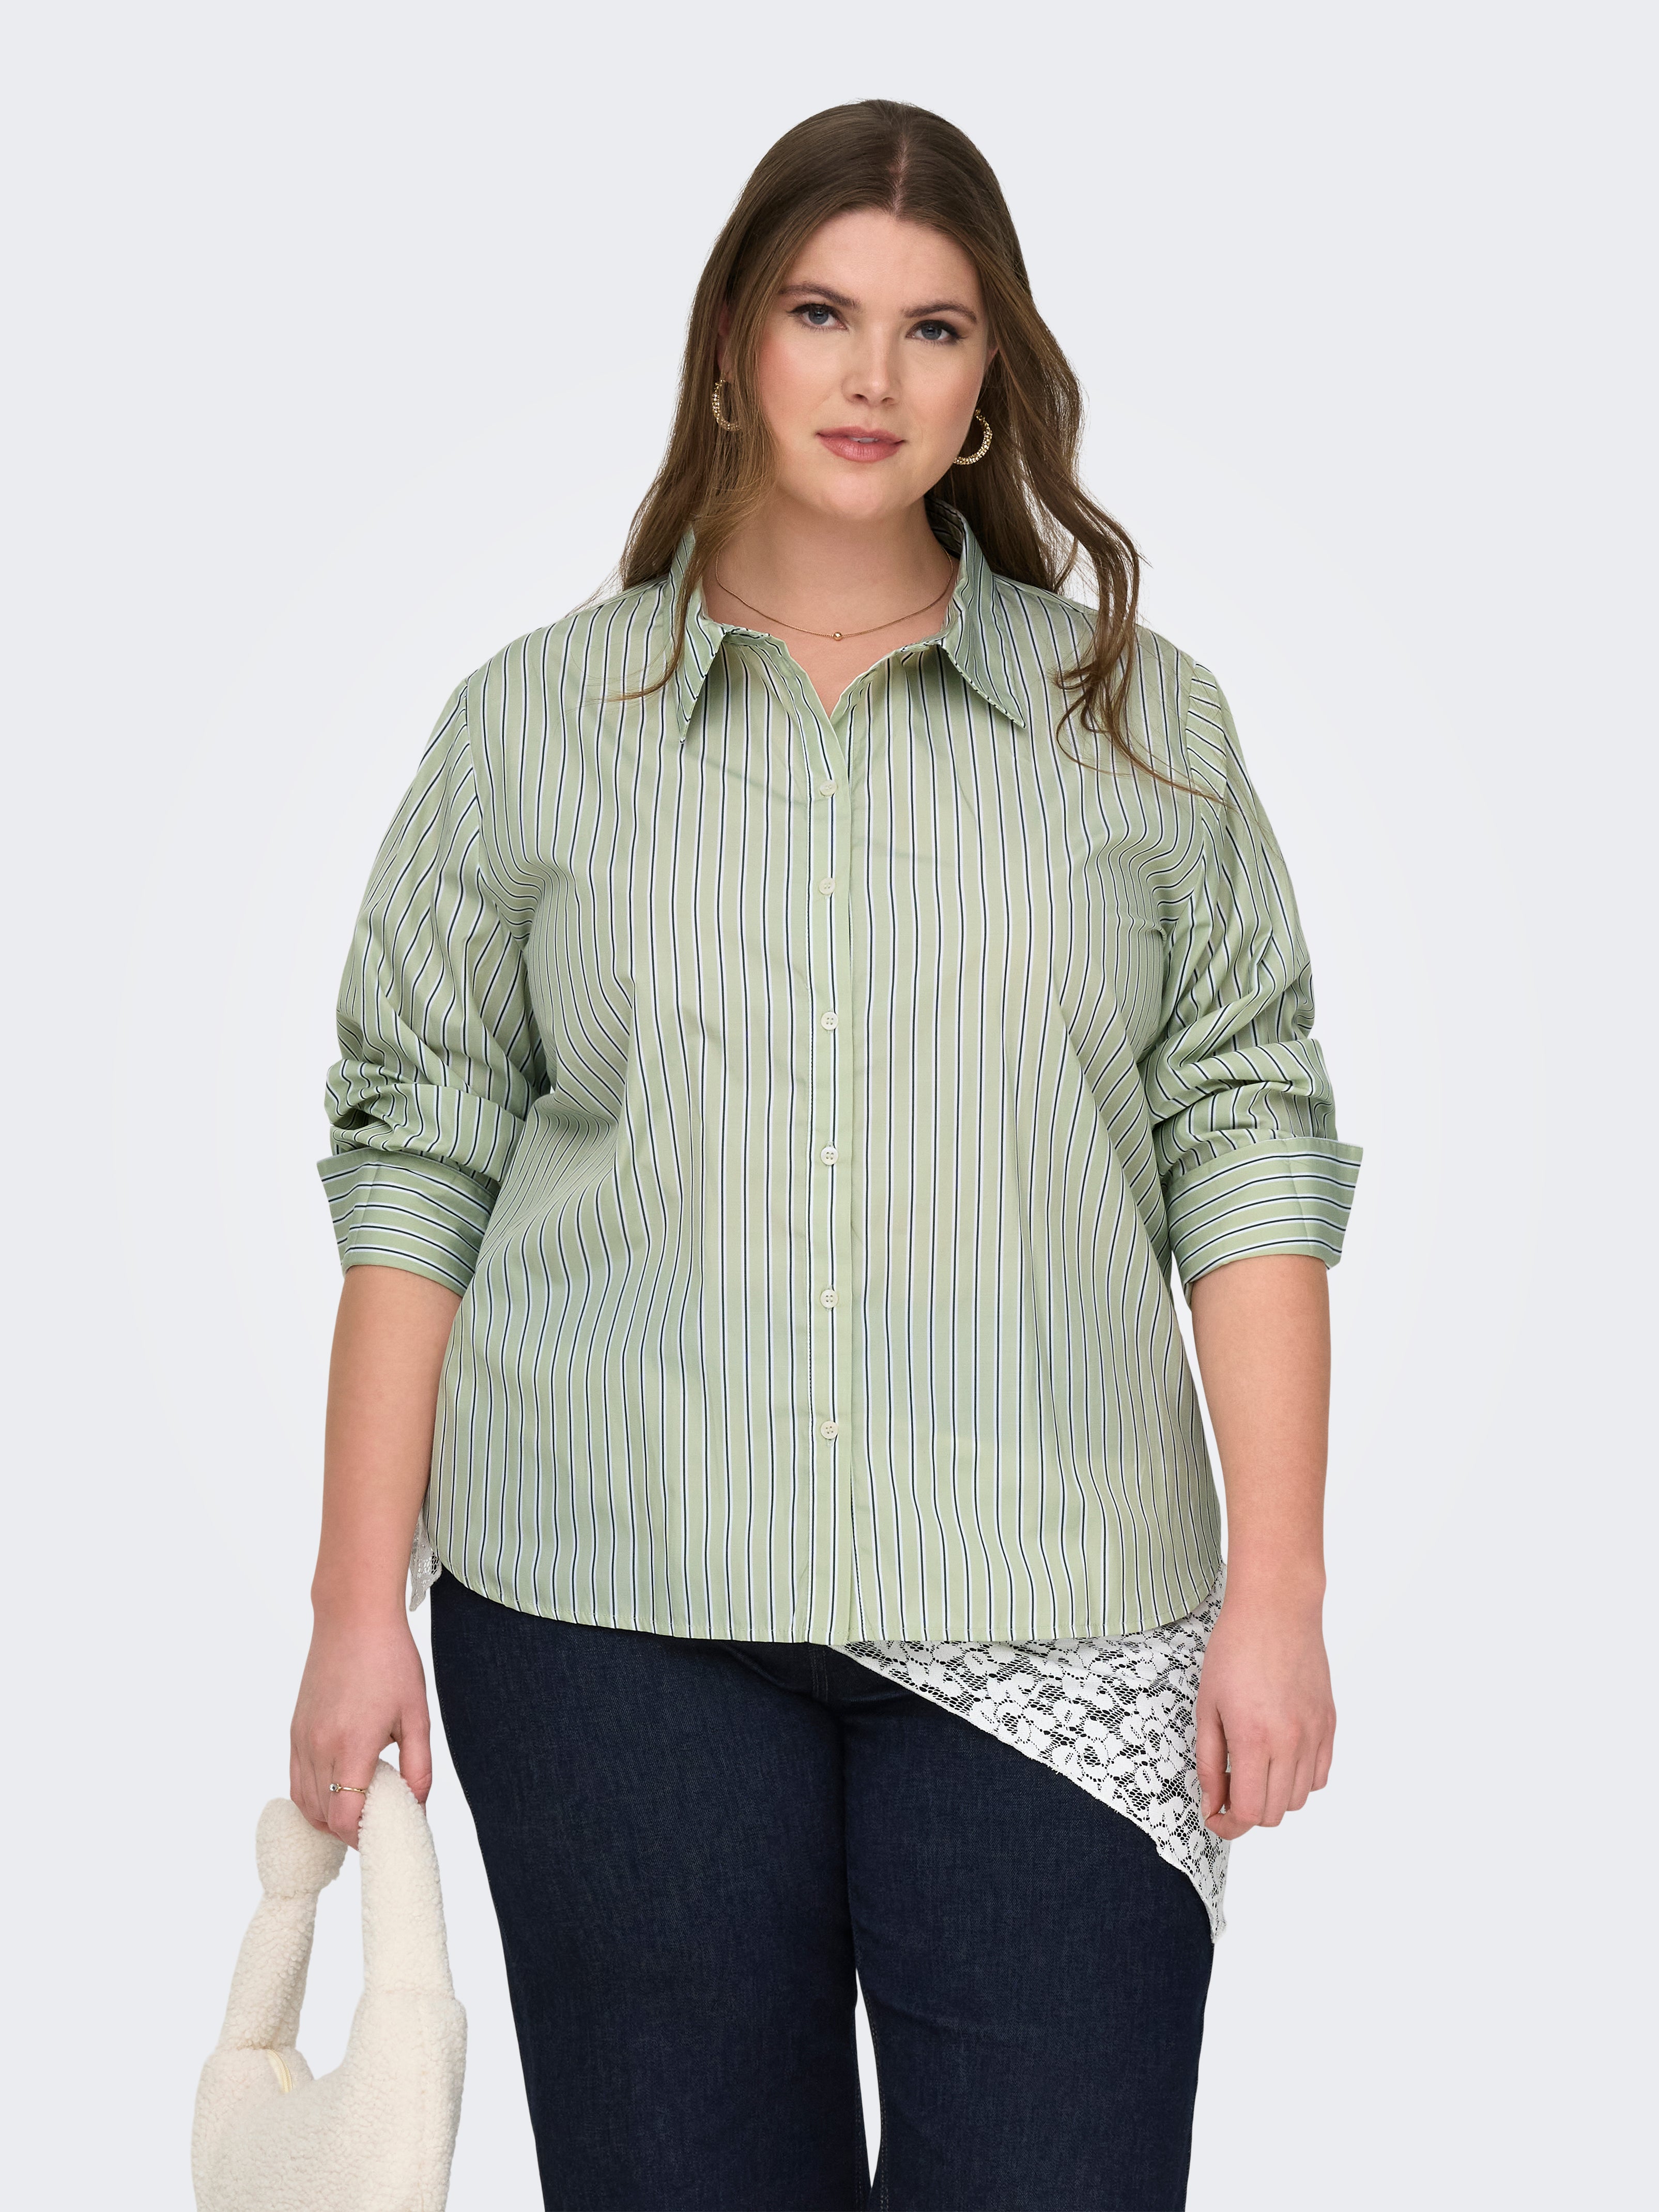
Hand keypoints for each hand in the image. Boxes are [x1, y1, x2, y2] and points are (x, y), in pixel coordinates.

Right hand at [289, 1610, 432, 1848]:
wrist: (354, 1617)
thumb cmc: (390, 1660)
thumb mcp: (416, 1715)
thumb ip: (418, 1767)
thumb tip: (418, 1807)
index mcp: (351, 1744)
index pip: (345, 1817)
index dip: (363, 1837)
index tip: (385, 1833)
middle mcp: (318, 1746)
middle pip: (323, 1816)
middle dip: (349, 1831)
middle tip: (377, 1824)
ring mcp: (301, 1738)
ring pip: (304, 1802)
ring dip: (328, 1817)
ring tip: (359, 1810)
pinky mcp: (295, 1730)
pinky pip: (295, 1780)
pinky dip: (313, 1796)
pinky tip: (338, 1789)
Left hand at [1195, 1585, 1334, 1839]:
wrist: (1276, 1610)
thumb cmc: (1235, 1649)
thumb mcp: (1207, 1707)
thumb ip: (1210, 1762)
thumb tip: (1213, 1804)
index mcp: (1255, 1739)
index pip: (1250, 1812)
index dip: (1229, 1824)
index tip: (1215, 1816)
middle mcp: (1291, 1743)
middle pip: (1276, 1812)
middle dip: (1248, 1812)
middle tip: (1228, 1789)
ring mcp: (1315, 1735)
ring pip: (1300, 1798)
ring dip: (1274, 1796)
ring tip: (1252, 1768)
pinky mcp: (1329, 1725)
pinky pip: (1320, 1775)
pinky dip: (1300, 1779)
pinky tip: (1279, 1757)